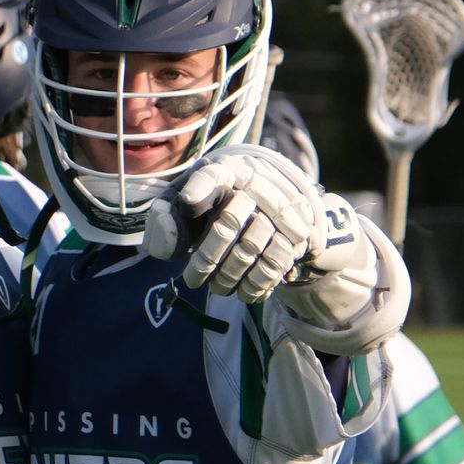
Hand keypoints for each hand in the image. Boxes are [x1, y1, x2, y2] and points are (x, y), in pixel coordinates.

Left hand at [143, 144, 323, 303]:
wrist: (270, 208)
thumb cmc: (216, 206)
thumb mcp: (188, 203)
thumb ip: (166, 216)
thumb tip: (165, 238)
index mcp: (228, 171)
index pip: (214, 175)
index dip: (200, 188)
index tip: (187, 202)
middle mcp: (258, 186)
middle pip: (229, 222)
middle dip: (207, 257)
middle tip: (192, 280)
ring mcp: (281, 210)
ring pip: (252, 248)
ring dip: (230, 275)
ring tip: (216, 288)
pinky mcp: (297, 234)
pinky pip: (276, 264)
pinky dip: (256, 284)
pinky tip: (243, 293)